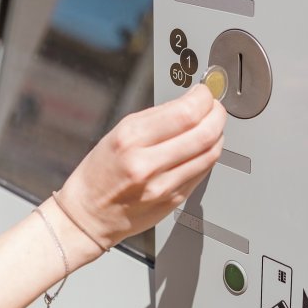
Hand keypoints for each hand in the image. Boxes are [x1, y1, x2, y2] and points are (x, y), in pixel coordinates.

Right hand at [58, 85, 226, 251]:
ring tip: (213, 126)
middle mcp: (147, 164)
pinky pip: (203, 172)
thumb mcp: (118, 132)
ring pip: (210, 154)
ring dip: (218, 135)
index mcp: (131, 139)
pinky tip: (204, 148)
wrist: (89, 214)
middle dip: (217, 115)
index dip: (204, 99)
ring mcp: (163, 185)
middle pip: (204, 133)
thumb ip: (156, 117)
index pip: (184, 113)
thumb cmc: (100, 172)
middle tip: (216, 108)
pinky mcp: (174, 200)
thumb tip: (189, 103)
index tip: (205, 93)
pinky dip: (208, 155)